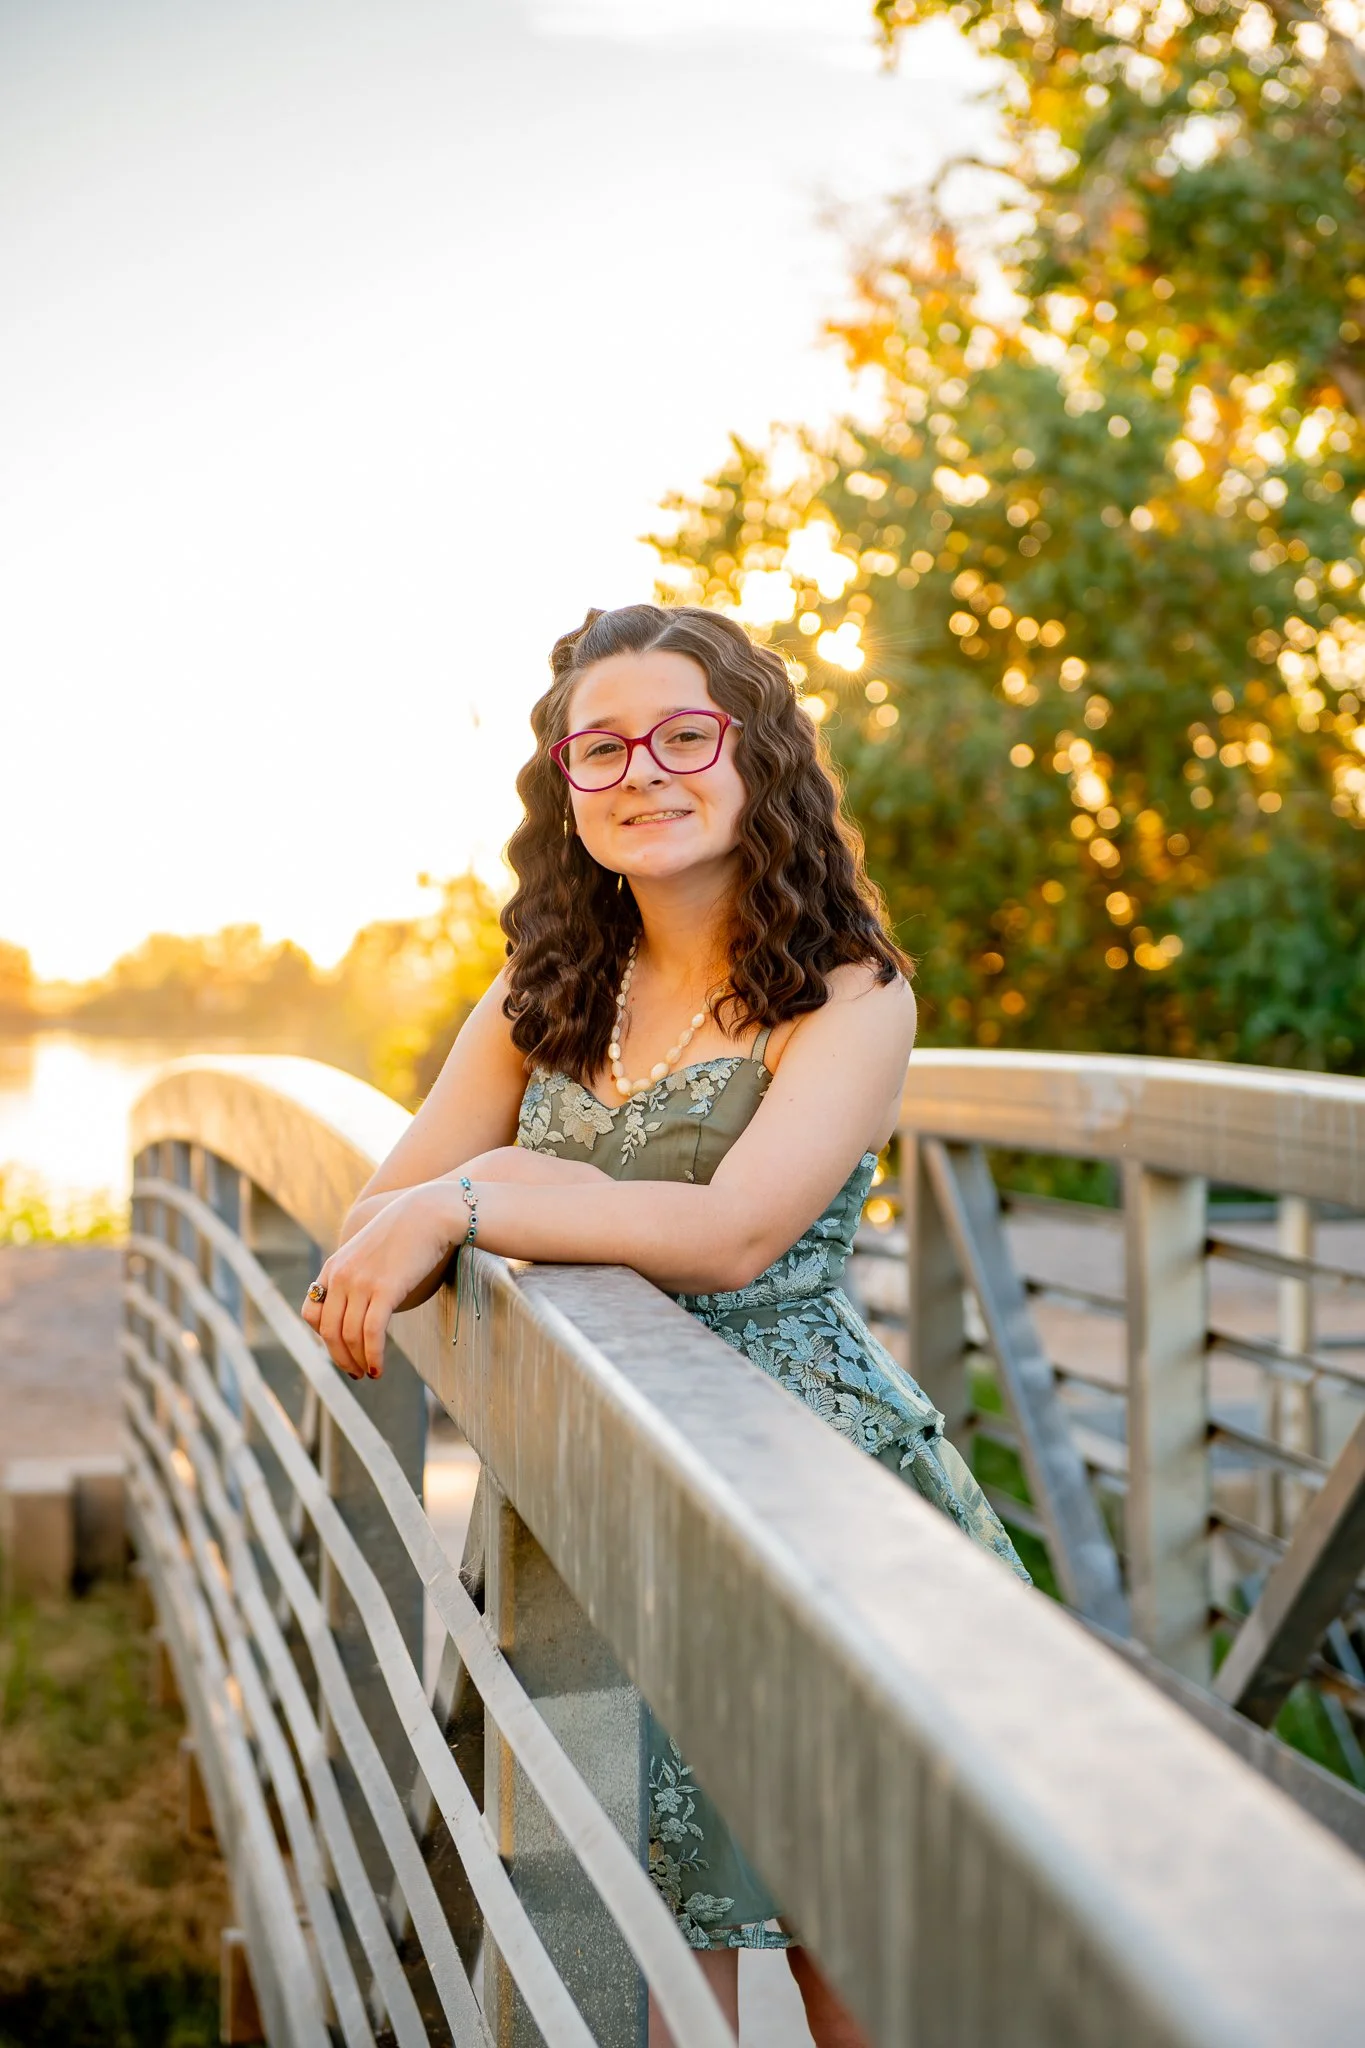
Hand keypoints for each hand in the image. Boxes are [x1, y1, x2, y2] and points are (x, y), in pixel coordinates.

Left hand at [301, 1183, 459, 1379]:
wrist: (429, 1213)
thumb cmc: (407, 1233)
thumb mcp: (371, 1252)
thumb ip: (360, 1274)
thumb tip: (366, 1303)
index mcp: (334, 1268)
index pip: (312, 1312)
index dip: (324, 1337)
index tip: (342, 1350)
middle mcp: (341, 1276)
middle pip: (328, 1331)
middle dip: (341, 1357)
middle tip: (356, 1373)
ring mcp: (361, 1282)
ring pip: (349, 1336)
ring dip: (359, 1361)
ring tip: (371, 1373)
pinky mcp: (384, 1290)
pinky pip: (371, 1333)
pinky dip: (373, 1356)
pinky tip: (380, 1368)